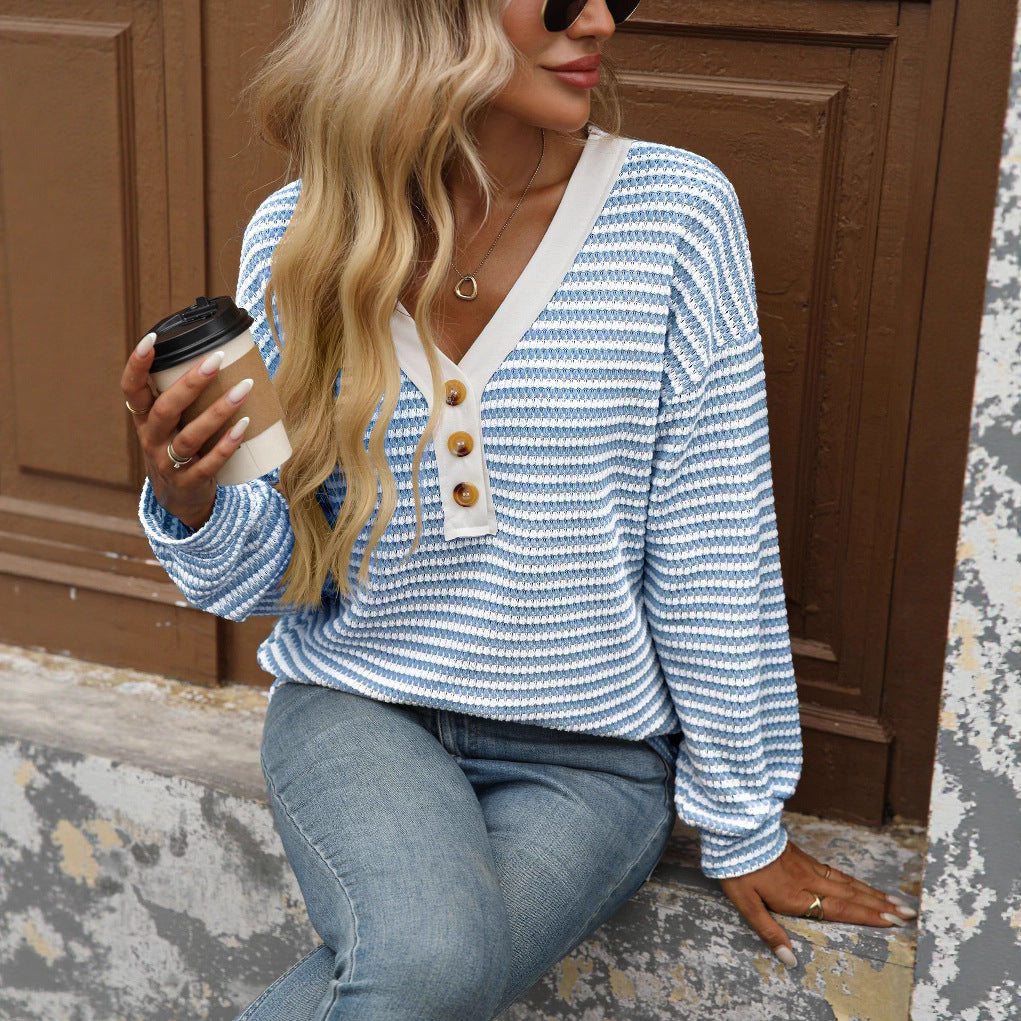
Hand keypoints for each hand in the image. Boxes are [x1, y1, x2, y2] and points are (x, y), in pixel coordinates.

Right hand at [120, 332, 252, 529]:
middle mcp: (151, 439)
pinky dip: (227, 444)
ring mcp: (168, 463)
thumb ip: (185, 395)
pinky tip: (244, 426)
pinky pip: (209, 463)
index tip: (151, 339)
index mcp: (143, 419)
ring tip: (244, 389)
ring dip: (218, 411)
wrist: (179, 498)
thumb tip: (224, 354)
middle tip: (217, 359)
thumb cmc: (179, 446)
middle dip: (191, 383)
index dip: (137, 365)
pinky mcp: (189, 482)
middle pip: (165, 408)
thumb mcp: (171, 422)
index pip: (131, 389)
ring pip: (190, 436)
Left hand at [720, 839, 916, 968]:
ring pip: (846, 882)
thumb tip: (789, 959)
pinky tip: (860, 884)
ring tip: (894, 901)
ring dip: (872, 893)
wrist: (735, 830)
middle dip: (880, 905)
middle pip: (851, 895)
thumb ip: (768, 931)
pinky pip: (836, 871)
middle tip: (908, 913)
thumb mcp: (745, 903)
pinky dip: (854, 880)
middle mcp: (809, 880)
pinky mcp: (804, 857)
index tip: (892, 922)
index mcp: (798, 896)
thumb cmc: (738, 869)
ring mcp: (808, 866)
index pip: (839, 909)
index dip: (866, 916)